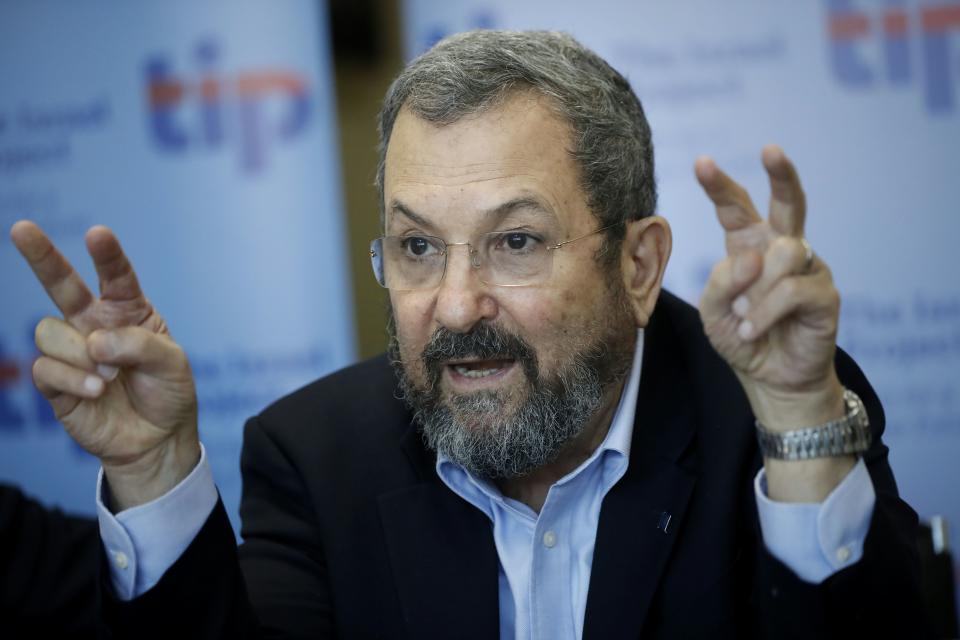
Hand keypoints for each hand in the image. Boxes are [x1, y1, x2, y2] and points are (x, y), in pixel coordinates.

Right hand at [10, 221, 198, 509]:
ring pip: (51, 331)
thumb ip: (139, 345)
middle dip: (41, 256)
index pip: (116, 275)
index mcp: (128, 310)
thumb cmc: (168, 392)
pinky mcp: (55, 381)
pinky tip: (96, 391)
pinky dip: (73, 379)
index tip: (98, 234)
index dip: (106, 255)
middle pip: (61, 283)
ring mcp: (72, 350)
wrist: (156, 438)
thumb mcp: (172, 364)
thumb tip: (94, 342)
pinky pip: (45, 367)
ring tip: (109, 376)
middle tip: (21, 228)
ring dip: (81, 354)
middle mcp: (94, 323)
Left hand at [695, 146, 844, 432]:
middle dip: (782, 173)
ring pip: (782, 254)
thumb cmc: (741, 337)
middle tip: (770, 148)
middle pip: (787, 202)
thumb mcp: (712, 312)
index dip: (720, 185)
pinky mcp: (824, 293)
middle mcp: (781, 249)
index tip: (702, 162)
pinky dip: (765, 311)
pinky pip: (792, 289)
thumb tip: (751, 257)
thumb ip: (719, 282)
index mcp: (748, 246)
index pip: (735, 207)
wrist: (770, 378)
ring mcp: (808, 268)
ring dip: (754, 290)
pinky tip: (753, 329)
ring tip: (744, 318)